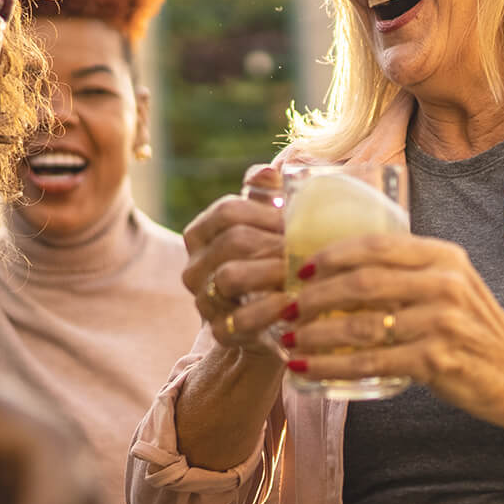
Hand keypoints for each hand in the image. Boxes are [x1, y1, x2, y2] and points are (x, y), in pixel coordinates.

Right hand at [179, 165, 291, 354]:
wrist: (271, 318)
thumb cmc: (269, 260)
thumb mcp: (266, 224)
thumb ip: (265, 196)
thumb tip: (268, 172)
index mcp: (201, 233)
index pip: (227, 210)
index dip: (266, 212)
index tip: (295, 219)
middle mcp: (194, 267)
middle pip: (232, 241)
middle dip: (274, 241)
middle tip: (308, 244)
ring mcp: (204, 300)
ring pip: (230, 276)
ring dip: (271, 270)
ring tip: (301, 270)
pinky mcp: (220, 331)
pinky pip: (239, 319)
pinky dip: (268, 309)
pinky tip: (291, 301)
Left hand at [286, 234, 503, 440]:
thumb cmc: (478, 334)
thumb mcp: (452, 289)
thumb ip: (410, 276)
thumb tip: (345, 275)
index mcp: (443, 257)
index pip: (375, 245)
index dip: (330, 255)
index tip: (298, 270)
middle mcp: (444, 282)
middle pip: (362, 281)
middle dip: (314, 296)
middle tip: (284, 309)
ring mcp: (442, 320)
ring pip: (361, 323)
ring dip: (316, 334)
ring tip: (288, 342)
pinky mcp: (438, 358)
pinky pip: (372, 361)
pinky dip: (333, 367)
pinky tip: (309, 372)